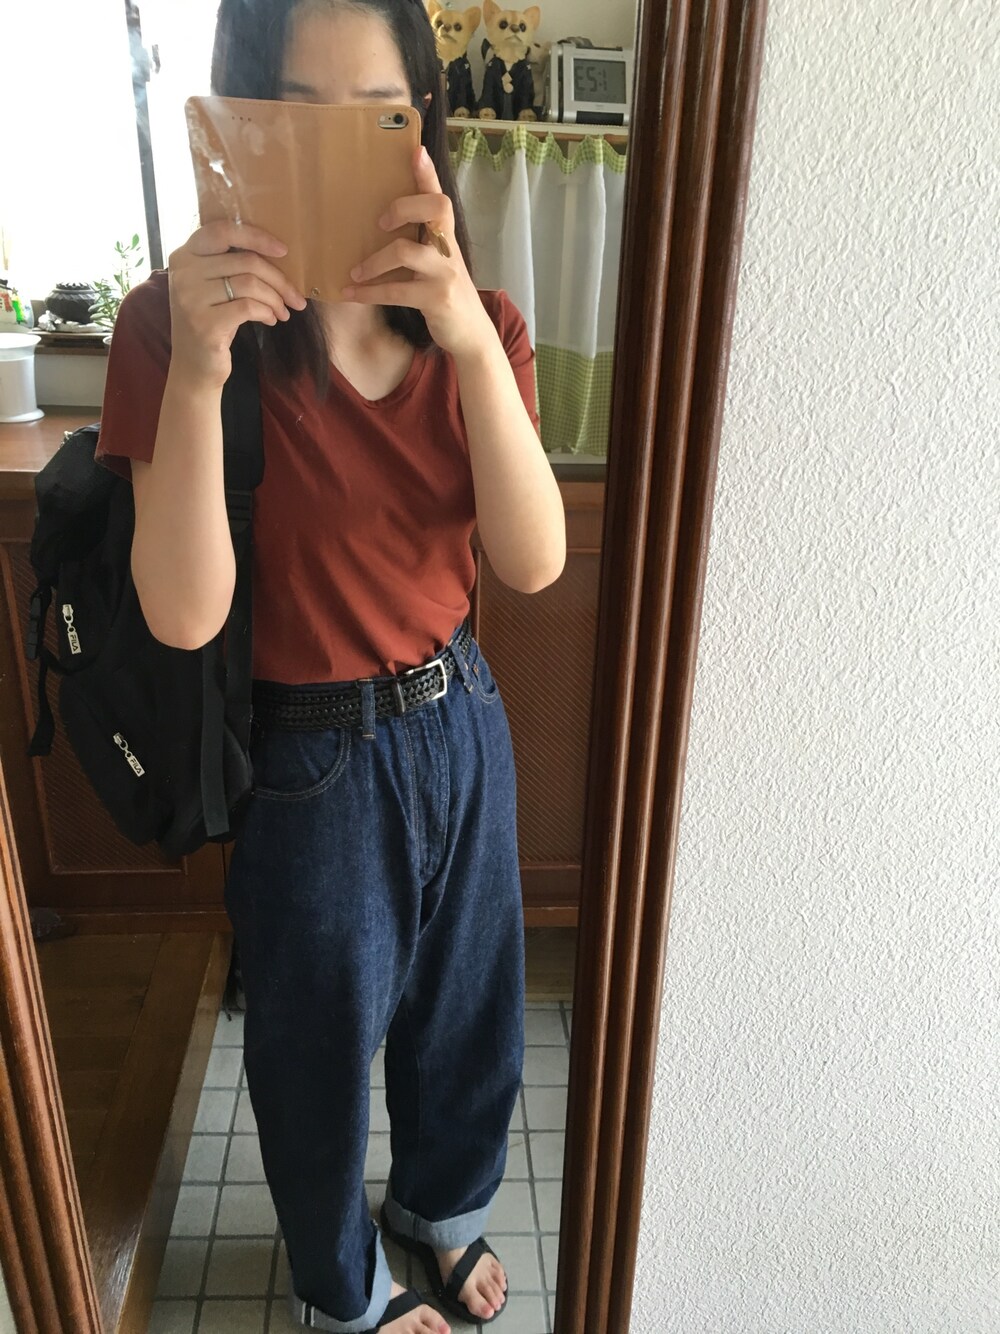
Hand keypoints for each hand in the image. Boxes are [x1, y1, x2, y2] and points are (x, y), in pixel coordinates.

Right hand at [166, 221, 307, 388]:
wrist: (195, 366)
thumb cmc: (213, 322)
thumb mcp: (216, 287)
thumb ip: (231, 265)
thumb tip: (278, 254)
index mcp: (185, 255)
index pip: (223, 231)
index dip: (256, 237)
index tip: (283, 250)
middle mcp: (183, 273)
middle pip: (245, 261)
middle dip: (278, 279)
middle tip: (295, 297)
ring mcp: (190, 299)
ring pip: (250, 284)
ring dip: (275, 299)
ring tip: (283, 312)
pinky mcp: (204, 324)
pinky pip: (248, 307)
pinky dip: (267, 312)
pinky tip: (271, 320)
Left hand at [342, 145, 495, 359]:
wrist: (471, 334)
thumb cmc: (445, 294)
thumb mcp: (439, 264)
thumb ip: (422, 243)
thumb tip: (383, 225)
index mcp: (447, 237)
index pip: (440, 197)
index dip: (428, 174)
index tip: (415, 151)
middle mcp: (449, 249)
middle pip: (433, 209)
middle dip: (402, 208)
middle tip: (379, 223)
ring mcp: (445, 273)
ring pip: (405, 251)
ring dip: (373, 262)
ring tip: (354, 272)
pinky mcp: (437, 299)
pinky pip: (395, 290)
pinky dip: (369, 293)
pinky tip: (351, 294)